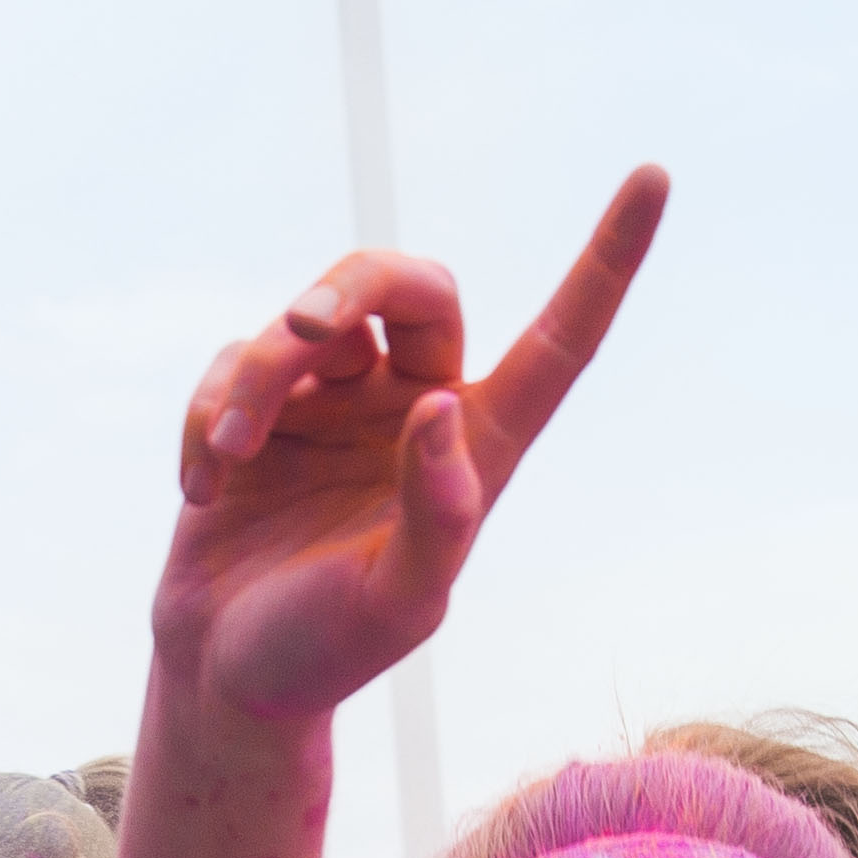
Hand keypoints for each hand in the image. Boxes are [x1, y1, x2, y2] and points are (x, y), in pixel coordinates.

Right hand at [151, 170, 667, 722]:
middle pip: (410, 284)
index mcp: (478, 449)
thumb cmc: (322, 655)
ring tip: (225, 458)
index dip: (608, 261)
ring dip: (257, 374)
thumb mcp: (394, 604)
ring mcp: (339, 403)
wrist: (222, 679)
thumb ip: (434, 513)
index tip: (653, 177)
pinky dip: (206, 417)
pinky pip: (234, 362)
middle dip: (346, 285)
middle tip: (302, 328)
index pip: (559, 341)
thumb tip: (442, 405)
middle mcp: (416, 409)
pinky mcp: (262, 409)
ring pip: (307, 321)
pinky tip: (203, 491)